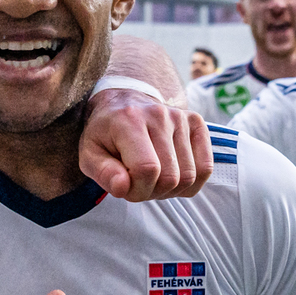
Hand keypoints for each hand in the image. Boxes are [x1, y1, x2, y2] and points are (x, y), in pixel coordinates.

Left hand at [81, 88, 213, 201]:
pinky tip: (173, 174)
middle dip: (153, 192)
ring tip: (154, 178)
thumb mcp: (89, 154)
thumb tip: (123, 187)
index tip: (125, 187)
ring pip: (190, 176)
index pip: (147, 169)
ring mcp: (181, 117)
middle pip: (171, 177)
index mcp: (128, 120)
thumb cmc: (105, 134)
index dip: (138, 190)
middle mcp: (159, 115)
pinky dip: (191, 182)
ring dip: (171, 189)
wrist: (122, 102)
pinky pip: (206, 167)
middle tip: (138, 183)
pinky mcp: (196, 123)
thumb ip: (103, 173)